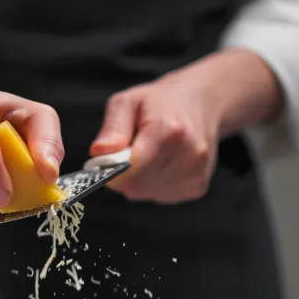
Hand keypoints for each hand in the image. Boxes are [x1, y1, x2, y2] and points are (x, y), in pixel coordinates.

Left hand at [90, 49, 282, 203]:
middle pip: (136, 187)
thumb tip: (99, 153)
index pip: (131, 171)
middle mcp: (189, 155)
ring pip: (146, 194)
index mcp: (170, 131)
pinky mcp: (197, 188)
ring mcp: (196, 174)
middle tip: (129, 152)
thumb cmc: (160, 102)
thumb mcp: (128, 102)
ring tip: (150, 154)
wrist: (200, 104)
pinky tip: (162, 163)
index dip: (112, 169)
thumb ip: (112, 128)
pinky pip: (160, 196)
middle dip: (124, 175)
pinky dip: (153, 184)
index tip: (108, 159)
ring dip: (139, 180)